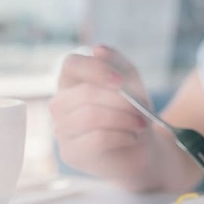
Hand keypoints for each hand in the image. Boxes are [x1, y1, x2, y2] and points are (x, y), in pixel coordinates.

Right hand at [48, 45, 157, 186]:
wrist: (142, 150)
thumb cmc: (133, 114)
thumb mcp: (131, 83)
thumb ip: (117, 63)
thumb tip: (97, 50)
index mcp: (72, 82)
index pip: (71, 64)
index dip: (96, 70)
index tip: (121, 82)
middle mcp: (61, 104)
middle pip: (84, 93)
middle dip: (119, 102)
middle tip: (141, 110)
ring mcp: (62, 130)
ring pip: (89, 117)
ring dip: (123, 119)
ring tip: (140, 124)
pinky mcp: (71, 153)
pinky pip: (96, 139)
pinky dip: (121, 136)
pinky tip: (132, 137)